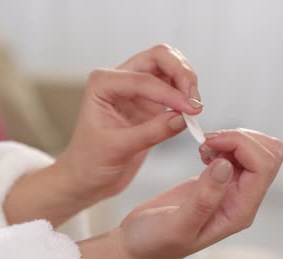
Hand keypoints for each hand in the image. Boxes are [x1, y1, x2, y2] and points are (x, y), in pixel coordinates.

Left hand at [57, 44, 203, 202]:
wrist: (87, 178)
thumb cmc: (90, 162)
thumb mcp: (118, 148)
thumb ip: (151, 132)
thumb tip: (183, 118)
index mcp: (102, 83)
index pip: (143, 79)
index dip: (170, 93)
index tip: (190, 110)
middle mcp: (119, 79)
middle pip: (159, 56)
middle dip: (181, 72)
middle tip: (195, 99)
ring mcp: (136, 89)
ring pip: (169, 67)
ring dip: (187, 81)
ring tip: (195, 107)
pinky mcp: (149, 103)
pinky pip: (174, 88)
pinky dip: (186, 95)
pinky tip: (190, 113)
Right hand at [79, 129, 282, 258]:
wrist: (138, 246)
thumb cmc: (153, 242)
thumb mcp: (176, 225)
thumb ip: (203, 198)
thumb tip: (227, 165)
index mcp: (239, 212)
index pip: (263, 167)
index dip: (241, 145)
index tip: (207, 142)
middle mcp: (242, 200)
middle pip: (269, 155)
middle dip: (240, 139)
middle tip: (206, 142)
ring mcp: (232, 190)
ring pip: (258, 152)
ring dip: (232, 140)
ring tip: (202, 149)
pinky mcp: (219, 181)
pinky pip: (239, 154)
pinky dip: (224, 144)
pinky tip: (201, 153)